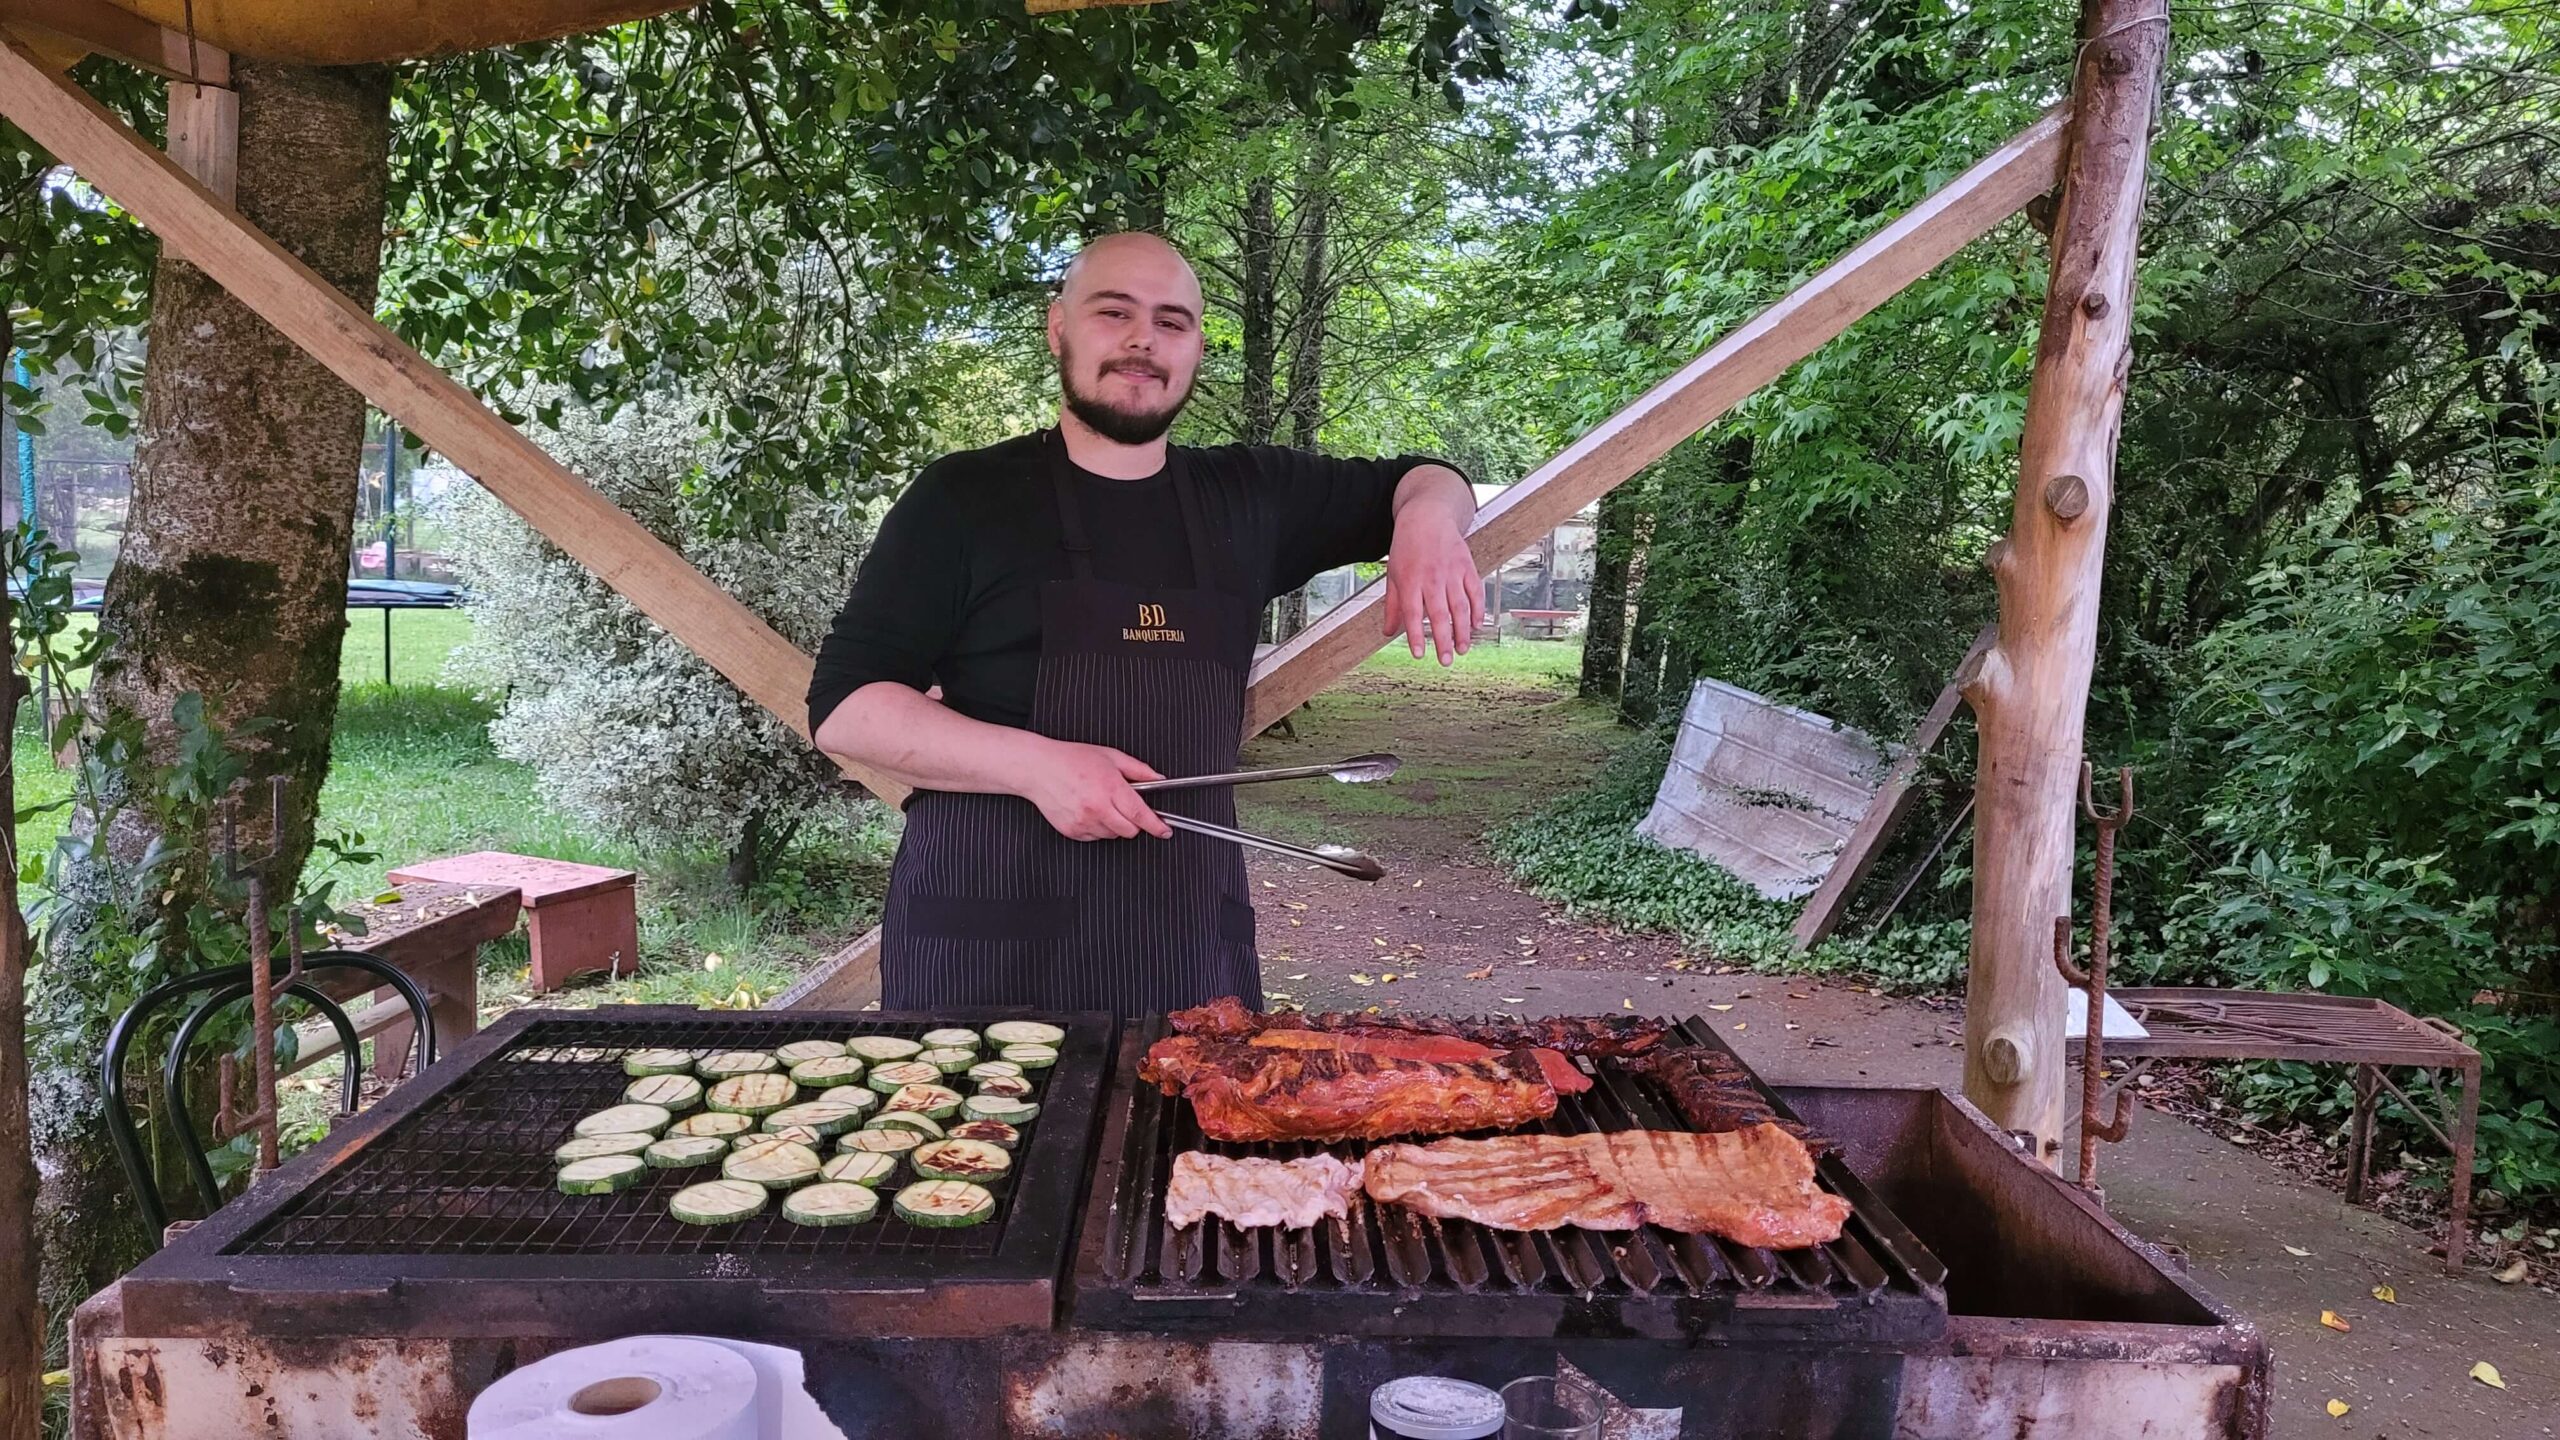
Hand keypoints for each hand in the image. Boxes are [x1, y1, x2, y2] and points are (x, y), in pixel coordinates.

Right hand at [1019, 738, 1172, 840]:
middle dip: (1134, 822)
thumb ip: (1138, 770)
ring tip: (1100, 803)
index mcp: (1110, 788)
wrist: (1038, 769)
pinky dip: (1098, 828)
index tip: (1165, 831)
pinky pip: (1095, 837)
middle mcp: (1097, 808)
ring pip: (1113, 836)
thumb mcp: (1110, 756)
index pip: (1140, 815)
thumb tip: (1158, 778)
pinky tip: (1088, 810)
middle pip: (1130, 831)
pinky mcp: (1072, 831)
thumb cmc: (1070, 760)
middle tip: (1124, 807)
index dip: (1156, 826)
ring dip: (1114, 824)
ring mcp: (1084, 822)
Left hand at [1381, 505, 1482, 664]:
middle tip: (1446, 661)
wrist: (1427, 517)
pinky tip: (1477, 625)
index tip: (1419, 655)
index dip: (1416, 636)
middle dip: (1443, 640)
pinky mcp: (1467, 567)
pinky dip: (1477, 610)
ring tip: (1463, 649)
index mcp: (1410, 581)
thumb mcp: (1393, 574)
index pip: (1413, 614)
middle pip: (1439, 615)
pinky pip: (1475, 592)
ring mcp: (1452, 572)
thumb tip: (1387, 632)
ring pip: (1460, 607)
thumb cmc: (1407, 548)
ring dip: (1463, 631)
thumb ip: (1393, 605)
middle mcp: (1432, 578)